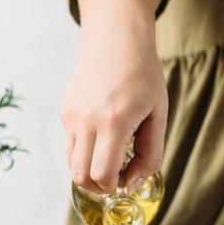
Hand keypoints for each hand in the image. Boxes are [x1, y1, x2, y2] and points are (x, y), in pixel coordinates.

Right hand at [61, 0, 172, 194]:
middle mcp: (87, 121)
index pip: (103, 175)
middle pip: (82, 176)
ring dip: (90, 171)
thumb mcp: (158, 115)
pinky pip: (71, 145)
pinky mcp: (65, 112)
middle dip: (100, 185)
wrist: (116, 39)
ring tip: (110, 158)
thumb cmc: (143, 75)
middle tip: (118, 176)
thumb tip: (132, 184)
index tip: (127, 179)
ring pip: (72, 164)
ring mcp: (72, 116)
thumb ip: (150, 154)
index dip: (115, 186)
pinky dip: (85, 152)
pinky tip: (102, 135)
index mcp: (114, 121)